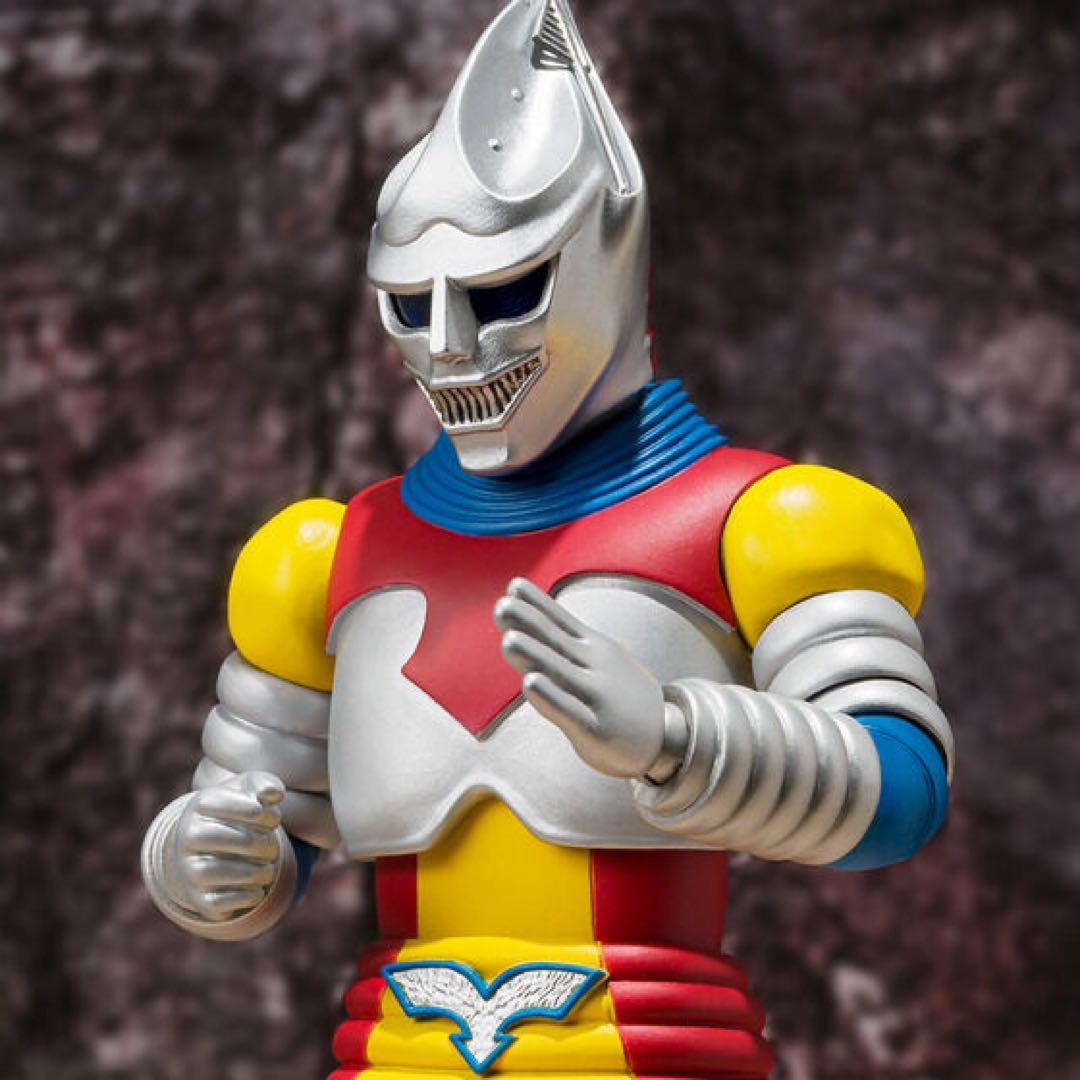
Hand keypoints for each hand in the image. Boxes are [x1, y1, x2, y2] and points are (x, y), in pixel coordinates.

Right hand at [171, 771, 286, 922]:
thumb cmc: (238, 811)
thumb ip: (262, 784)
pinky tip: (258, 888)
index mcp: (199, 805)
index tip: (272, 817)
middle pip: (219, 838)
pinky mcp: (200, 898)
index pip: (223, 803)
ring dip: (251, 871)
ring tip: (268, 868)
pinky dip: (243, 897)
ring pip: (214, 871)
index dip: (253, 810)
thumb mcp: (248, 791)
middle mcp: (187, 837)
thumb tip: (274, 792)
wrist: (213, 848)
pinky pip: (217, 902)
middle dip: (256, 843)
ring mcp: (189, 869)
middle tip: (272, 846)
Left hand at [494, 577, 666, 777]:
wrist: (667, 736)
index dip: (537, 604)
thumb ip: (560, 646)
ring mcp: (597, 696)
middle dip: (528, 624)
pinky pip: (569, 710)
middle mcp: (595, 665)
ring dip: (534, 655)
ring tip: (508, 640)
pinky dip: (549, 696)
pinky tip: (530, 682)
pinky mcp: (595, 728)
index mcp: (593, 647)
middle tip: (501, 606)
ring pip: (560, 672)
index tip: (513, 586)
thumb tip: (518, 627)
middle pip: (556, 642)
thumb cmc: (619, 696)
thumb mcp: (598, 661)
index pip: (561, 620)